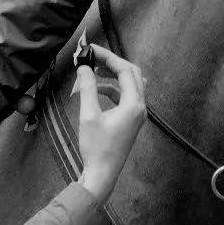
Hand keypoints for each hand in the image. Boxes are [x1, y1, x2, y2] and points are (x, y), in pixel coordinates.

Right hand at [74, 44, 146, 203]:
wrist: (103, 174)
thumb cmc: (96, 148)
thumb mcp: (89, 115)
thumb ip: (87, 88)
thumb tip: (83, 67)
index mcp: (134, 104)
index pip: (125, 70)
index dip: (108, 57)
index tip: (91, 50)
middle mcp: (140, 107)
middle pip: (132, 74)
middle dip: (113, 63)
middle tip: (94, 57)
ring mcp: (137, 115)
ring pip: (131, 85)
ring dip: (114, 76)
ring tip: (94, 71)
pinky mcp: (131, 121)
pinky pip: (126, 97)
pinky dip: (113, 89)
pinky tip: (97, 91)